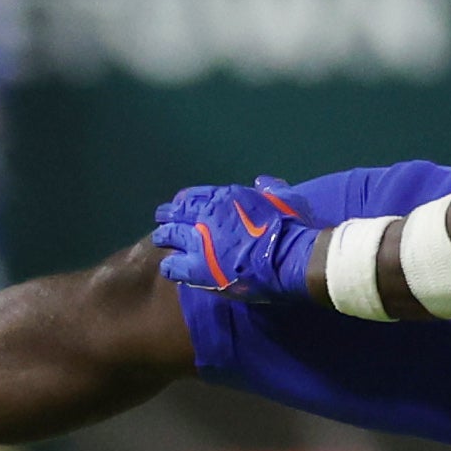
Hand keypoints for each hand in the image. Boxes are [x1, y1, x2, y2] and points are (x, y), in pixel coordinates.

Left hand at [151, 176, 322, 301]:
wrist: (288, 259)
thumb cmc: (290, 227)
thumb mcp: (284, 198)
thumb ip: (270, 188)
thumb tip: (261, 182)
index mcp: (224, 197)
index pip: (192, 196)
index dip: (183, 201)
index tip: (179, 205)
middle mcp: (206, 216)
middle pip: (176, 214)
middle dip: (168, 216)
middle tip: (163, 221)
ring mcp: (199, 242)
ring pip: (169, 236)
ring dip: (164, 238)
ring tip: (161, 241)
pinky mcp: (197, 269)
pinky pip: (173, 265)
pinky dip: (170, 265)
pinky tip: (169, 267)